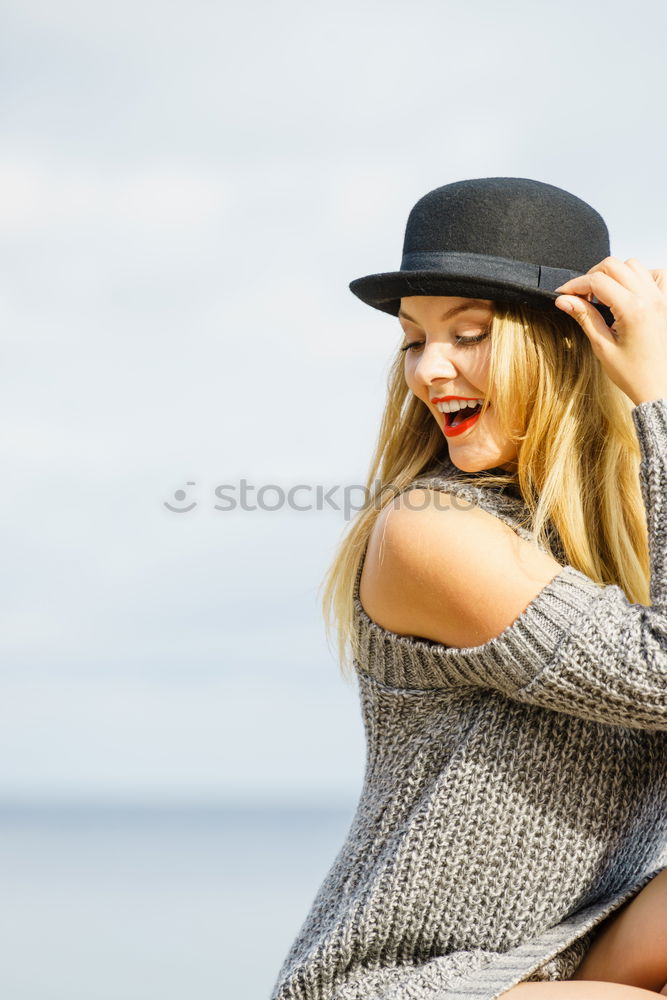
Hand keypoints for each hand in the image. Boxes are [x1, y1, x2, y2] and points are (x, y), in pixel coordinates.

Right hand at [554, 257, 666, 407]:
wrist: (659, 387)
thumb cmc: (635, 374)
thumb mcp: (603, 347)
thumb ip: (584, 317)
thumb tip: (564, 300)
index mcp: (633, 310)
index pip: (597, 281)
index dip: (575, 285)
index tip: (564, 294)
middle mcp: (650, 299)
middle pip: (614, 266)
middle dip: (592, 277)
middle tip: (582, 296)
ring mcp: (661, 298)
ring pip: (633, 265)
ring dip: (614, 274)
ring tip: (604, 296)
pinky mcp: (666, 302)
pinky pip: (655, 274)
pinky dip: (639, 276)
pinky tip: (628, 292)